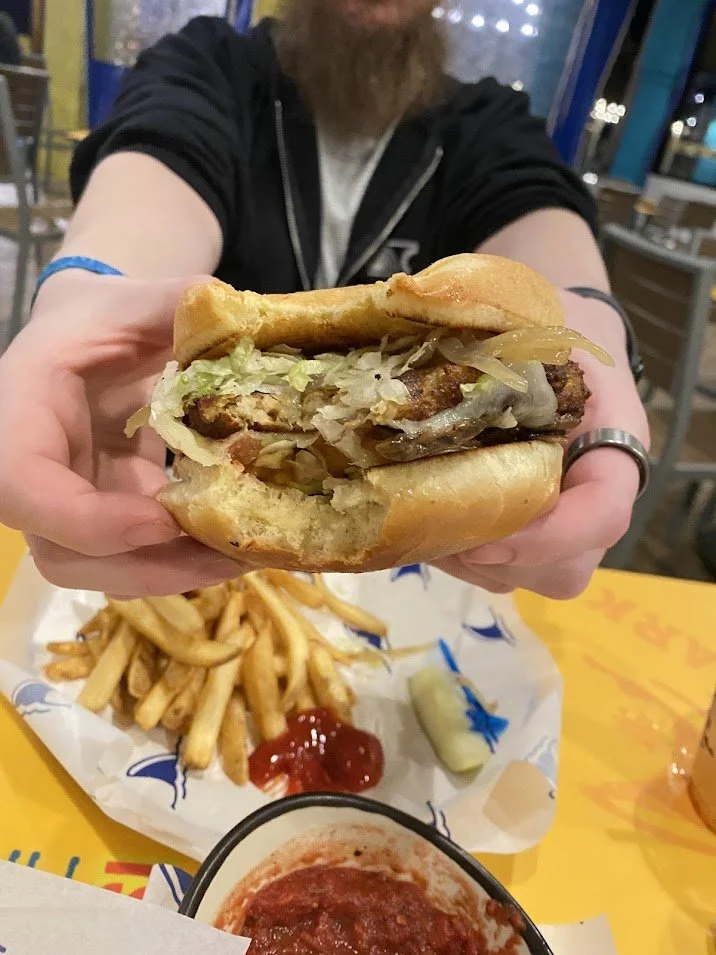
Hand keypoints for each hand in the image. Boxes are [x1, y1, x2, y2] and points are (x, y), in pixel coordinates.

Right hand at [0, 271, 242, 595]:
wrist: (91, 340)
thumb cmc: (98, 318)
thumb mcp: (131, 300)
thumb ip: (177, 302)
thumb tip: (239, 311)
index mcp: (18, 416)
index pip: (25, 488)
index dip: (90, 520)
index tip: (164, 520)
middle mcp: (31, 476)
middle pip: (64, 554)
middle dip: (149, 567)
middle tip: (227, 556)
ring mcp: (69, 504)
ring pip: (102, 570)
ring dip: (175, 574)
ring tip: (246, 555)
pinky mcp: (109, 515)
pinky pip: (136, 557)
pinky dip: (185, 559)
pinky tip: (239, 543)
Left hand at [434, 292, 649, 598]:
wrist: (556, 338)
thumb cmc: (549, 324)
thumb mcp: (537, 315)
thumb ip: (502, 333)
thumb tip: (416, 313)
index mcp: (612, 440)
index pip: (604, 512)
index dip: (551, 536)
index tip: (487, 535)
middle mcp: (592, 495)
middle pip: (567, 567)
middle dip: (499, 560)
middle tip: (442, 526)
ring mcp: (560, 522)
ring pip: (525, 577)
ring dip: (468, 560)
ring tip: (423, 516)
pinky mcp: (524, 534)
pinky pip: (496, 570)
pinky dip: (456, 555)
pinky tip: (422, 517)